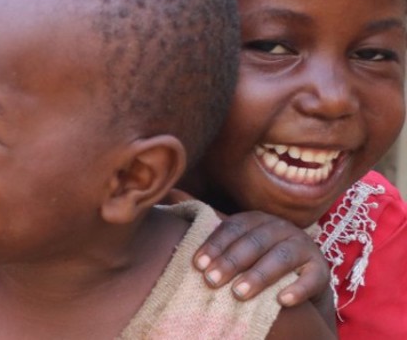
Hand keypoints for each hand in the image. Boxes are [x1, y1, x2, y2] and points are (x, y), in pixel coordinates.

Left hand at [193, 209, 329, 306]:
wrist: (301, 278)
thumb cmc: (257, 257)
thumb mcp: (234, 238)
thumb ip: (206, 219)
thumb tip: (170, 193)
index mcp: (256, 219)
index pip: (232, 227)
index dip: (214, 245)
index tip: (197, 265)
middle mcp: (280, 228)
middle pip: (254, 242)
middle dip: (231, 262)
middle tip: (211, 281)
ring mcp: (303, 247)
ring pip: (280, 259)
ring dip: (259, 276)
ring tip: (239, 294)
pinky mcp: (322, 269)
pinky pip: (312, 278)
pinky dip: (298, 289)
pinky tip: (282, 301)